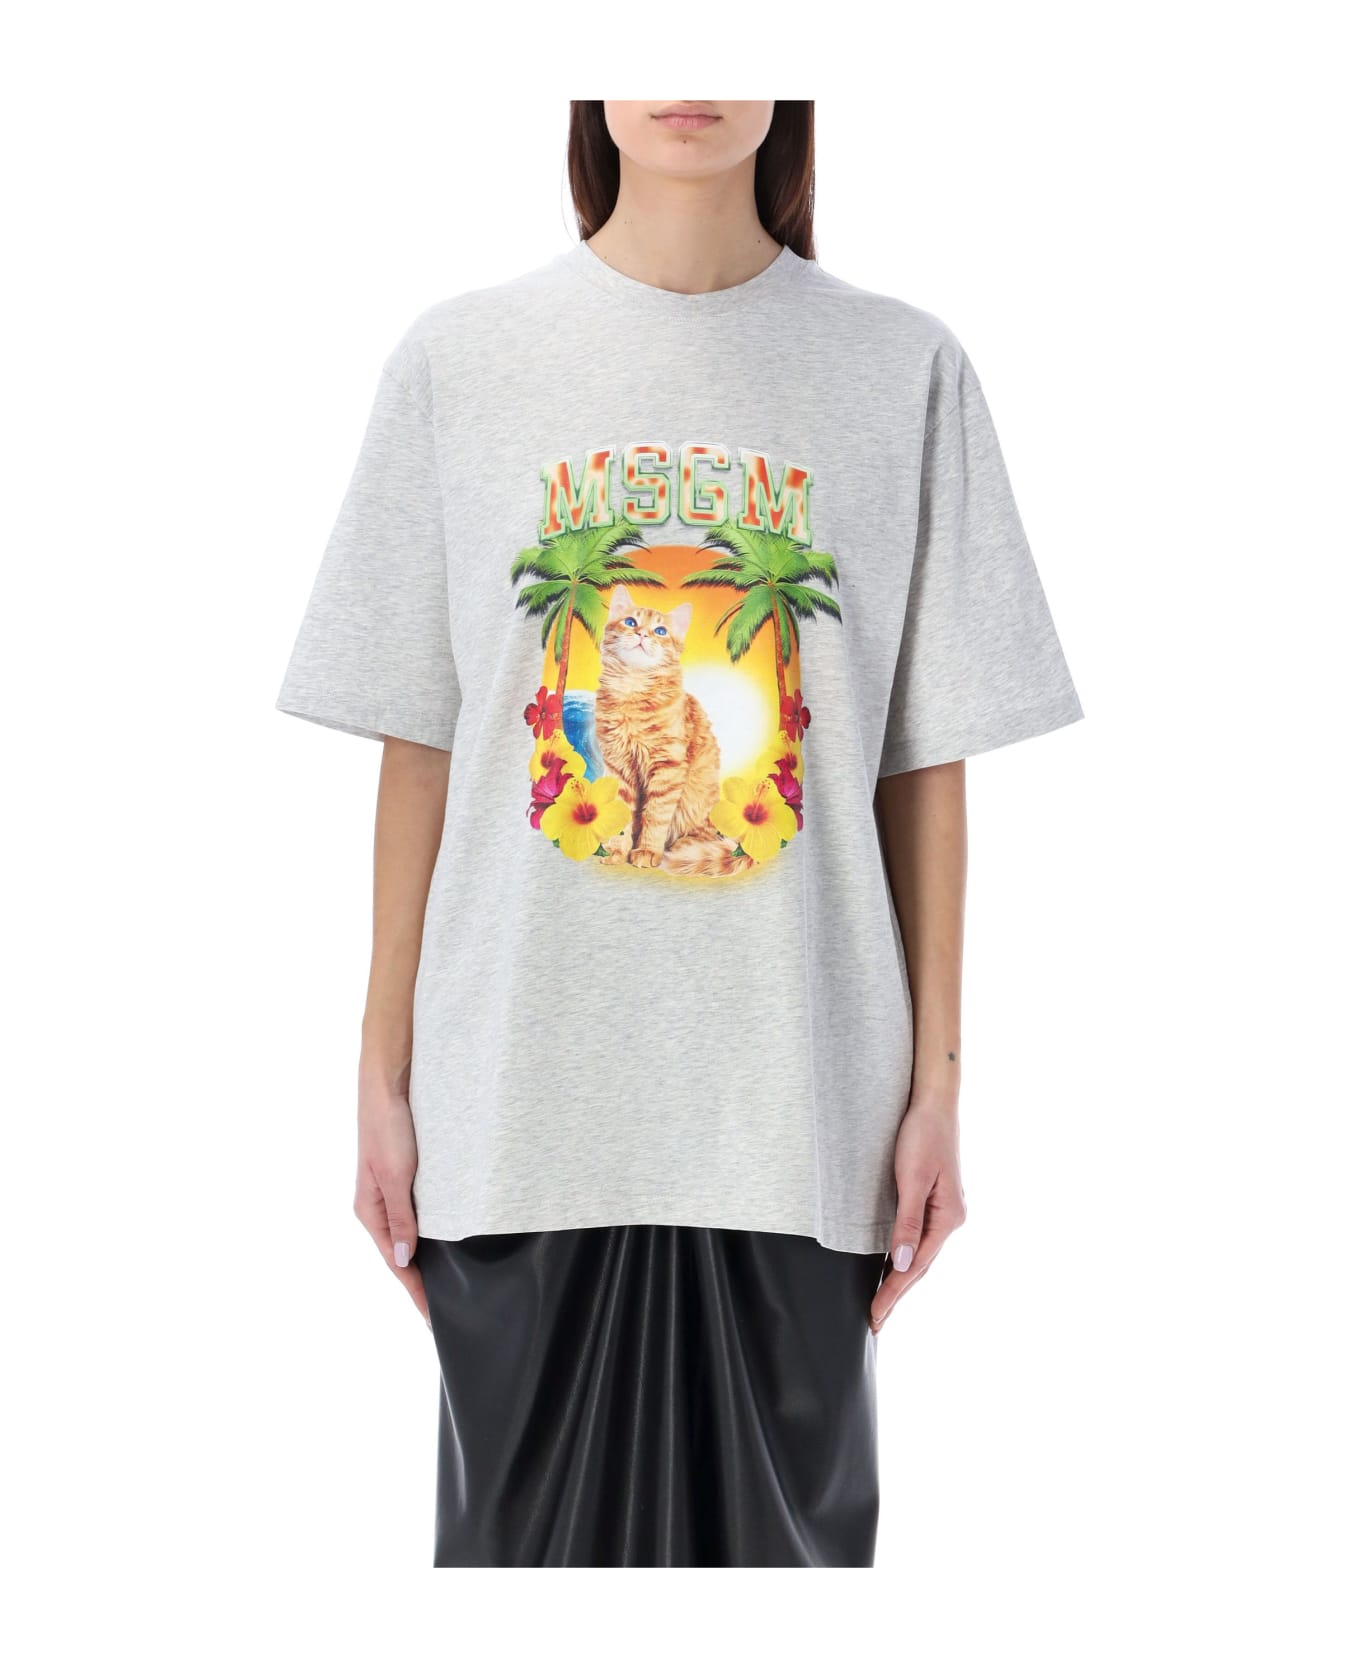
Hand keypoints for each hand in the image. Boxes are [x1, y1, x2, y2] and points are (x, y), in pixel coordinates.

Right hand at [354, 1077, 427, 1323]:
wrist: (389, 1083)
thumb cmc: (388, 1126)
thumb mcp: (397, 1175)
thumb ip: (401, 1218)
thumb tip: (403, 1259)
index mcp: (370, 1211)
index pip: (395, 1263)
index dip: (415, 1291)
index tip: (433, 1317)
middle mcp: (379, 1205)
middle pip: (402, 1254)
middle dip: (420, 1281)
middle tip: (445, 1308)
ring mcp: (392, 1191)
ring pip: (411, 1234)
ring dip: (426, 1258)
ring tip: (448, 1283)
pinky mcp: (406, 1176)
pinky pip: (418, 1213)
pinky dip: (431, 1232)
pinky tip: (446, 1239)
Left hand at [870, 1097, 966, 1332]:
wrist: (934, 1102)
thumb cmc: (923, 1135)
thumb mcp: (913, 1179)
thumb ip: (908, 1223)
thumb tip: (901, 1264)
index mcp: (949, 1217)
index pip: (917, 1266)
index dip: (894, 1291)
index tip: (875, 1315)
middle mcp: (951, 1218)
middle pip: (921, 1265)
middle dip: (897, 1292)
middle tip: (875, 1321)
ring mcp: (945, 1210)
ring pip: (921, 1253)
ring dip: (902, 1278)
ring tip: (883, 1302)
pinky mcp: (935, 1199)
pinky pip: (919, 1237)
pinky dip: (906, 1256)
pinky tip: (894, 1264)